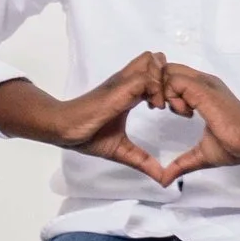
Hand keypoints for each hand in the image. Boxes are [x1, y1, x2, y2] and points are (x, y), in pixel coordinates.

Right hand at [0, 55, 173, 180]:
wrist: (65, 130)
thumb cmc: (87, 136)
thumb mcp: (123, 150)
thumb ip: (143, 161)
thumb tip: (163, 180)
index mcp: (130, 92)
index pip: (157, 73)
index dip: (171, 87)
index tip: (174, 110)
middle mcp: (128, 82)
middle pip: (157, 60)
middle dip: (171, 78)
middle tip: (174, 104)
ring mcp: (123, 83)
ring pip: (154, 62)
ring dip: (164, 81)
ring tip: (163, 106)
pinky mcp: (119, 88)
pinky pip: (146, 78)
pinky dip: (156, 90)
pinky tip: (154, 108)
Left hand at [158, 69, 239, 178]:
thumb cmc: (234, 146)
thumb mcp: (200, 154)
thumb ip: (180, 163)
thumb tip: (165, 181)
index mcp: (201, 93)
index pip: (171, 76)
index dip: (159, 89)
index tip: (159, 108)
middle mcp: (202, 83)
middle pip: (166, 69)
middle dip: (155, 87)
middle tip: (159, 107)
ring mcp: (203, 84)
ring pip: (167, 72)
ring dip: (163, 91)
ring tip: (176, 111)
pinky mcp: (203, 89)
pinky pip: (174, 81)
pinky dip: (171, 95)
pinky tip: (183, 112)